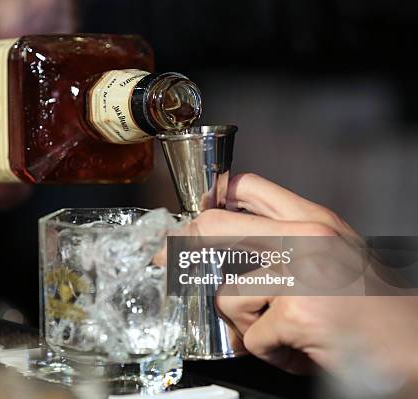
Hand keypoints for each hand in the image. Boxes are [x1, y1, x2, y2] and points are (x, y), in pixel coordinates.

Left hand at [187, 173, 361, 373]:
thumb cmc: (373, 306)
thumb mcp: (333, 255)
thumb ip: (285, 242)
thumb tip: (228, 246)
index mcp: (313, 219)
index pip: (246, 187)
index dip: (209, 200)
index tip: (188, 218)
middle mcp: (305, 237)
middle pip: (214, 225)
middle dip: (181, 246)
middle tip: (166, 260)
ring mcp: (301, 272)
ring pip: (228, 295)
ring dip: (246, 324)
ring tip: (282, 332)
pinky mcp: (298, 312)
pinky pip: (252, 337)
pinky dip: (270, 352)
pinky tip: (299, 350)